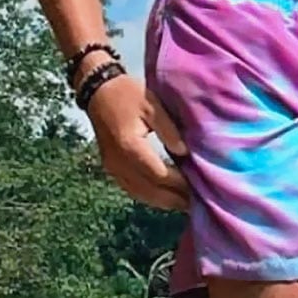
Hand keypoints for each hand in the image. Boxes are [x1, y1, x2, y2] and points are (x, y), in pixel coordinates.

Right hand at [85, 70, 191, 210]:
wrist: (98, 92)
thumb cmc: (127, 94)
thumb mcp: (152, 104)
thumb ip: (169, 129)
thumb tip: (184, 152)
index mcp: (130, 146)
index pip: (158, 174)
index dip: (179, 184)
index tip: (199, 188)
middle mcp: (118, 162)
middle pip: (149, 190)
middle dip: (174, 199)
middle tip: (197, 205)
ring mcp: (112, 167)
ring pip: (140, 194)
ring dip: (163, 202)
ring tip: (185, 205)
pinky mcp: (111, 168)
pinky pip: (131, 190)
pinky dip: (150, 197)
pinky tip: (165, 198)